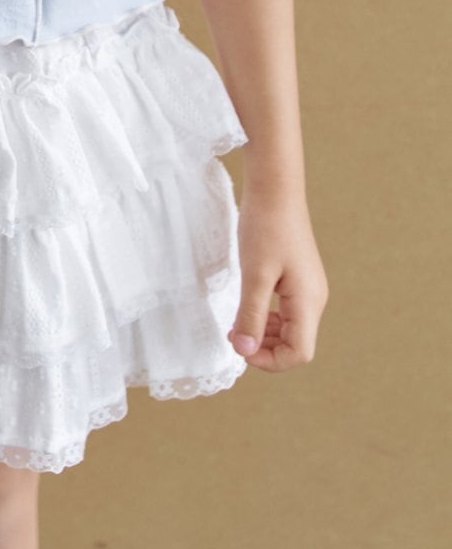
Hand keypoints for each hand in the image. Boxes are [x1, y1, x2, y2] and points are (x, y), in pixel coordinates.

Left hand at [229, 189, 328, 371]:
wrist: (275, 188)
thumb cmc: (266, 227)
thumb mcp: (254, 273)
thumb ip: (250, 314)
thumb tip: (244, 351)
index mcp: (309, 302)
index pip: (300, 354)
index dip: (269, 360)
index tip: (239, 346)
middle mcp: (314, 299)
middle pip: (296, 345)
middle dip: (264, 349)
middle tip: (233, 334)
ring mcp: (308, 289)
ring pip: (291, 330)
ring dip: (264, 335)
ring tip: (237, 323)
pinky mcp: (298, 279)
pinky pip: (286, 312)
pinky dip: (267, 318)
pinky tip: (248, 307)